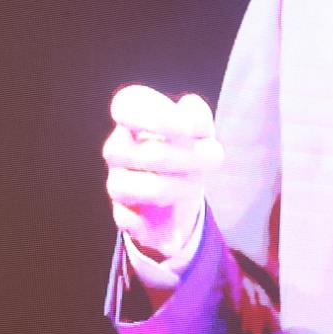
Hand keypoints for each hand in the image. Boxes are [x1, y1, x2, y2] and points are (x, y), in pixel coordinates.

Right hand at [103, 84, 221, 260]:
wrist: (177, 190)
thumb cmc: (185, 147)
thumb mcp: (198, 129)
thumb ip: (197, 116)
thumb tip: (190, 107)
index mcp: (131, 119)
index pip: (126, 106)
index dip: (156, 116)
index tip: (185, 129)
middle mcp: (117, 148)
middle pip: (154, 154)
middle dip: (193, 157)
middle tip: (215, 155)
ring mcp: (117, 182)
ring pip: (152, 189)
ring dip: (185, 187)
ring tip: (198, 182)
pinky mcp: (123, 215)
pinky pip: (142, 222)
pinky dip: (164, 227)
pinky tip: (176, 223)